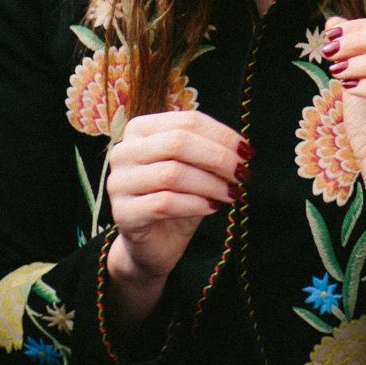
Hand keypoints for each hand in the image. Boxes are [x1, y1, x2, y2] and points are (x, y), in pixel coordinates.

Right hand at [104, 110, 249, 322]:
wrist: (156, 242)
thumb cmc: (179, 197)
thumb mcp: (196, 168)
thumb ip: (210, 152)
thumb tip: (240, 148)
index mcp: (140, 129)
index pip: (187, 121)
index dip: (221, 135)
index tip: (246, 152)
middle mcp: (123, 151)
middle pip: (178, 143)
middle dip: (218, 158)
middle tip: (242, 173)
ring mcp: (118, 182)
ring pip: (172, 173)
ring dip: (210, 183)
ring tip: (232, 193)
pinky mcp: (123, 213)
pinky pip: (165, 203)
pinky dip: (196, 204)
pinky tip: (213, 207)